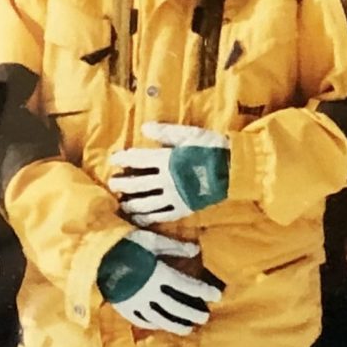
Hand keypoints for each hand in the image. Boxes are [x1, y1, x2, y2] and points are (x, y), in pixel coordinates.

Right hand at [95, 230, 224, 334]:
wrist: (95, 256)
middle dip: (193, 313)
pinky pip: (143, 320)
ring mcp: (137, 303)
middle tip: (205, 317)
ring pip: (161, 319)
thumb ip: (174, 247)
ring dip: (177, 324)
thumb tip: (196, 251)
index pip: (187, 286)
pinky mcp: (125, 308)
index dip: (203, 291)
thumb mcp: (152, 240)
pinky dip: (155, 324)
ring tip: (189, 329)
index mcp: (159, 274)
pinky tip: (162, 325)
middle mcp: (150, 292)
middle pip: (177, 307)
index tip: (217, 295)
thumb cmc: (125, 243)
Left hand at [106, 122, 231, 226]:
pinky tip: (139, 219)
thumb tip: (143, 128)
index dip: (123, 159)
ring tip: (123, 203)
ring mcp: (173, 196)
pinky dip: (147, 217)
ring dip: (131, 203)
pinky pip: (161, 216)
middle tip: (112, 184)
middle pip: (137, 183)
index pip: (138, 159)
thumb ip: (166, 132)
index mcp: (167, 159)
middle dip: (122, 184)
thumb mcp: (190, 134)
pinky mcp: (182, 208)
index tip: (114, 160)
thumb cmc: (212, 148)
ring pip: (145, 202)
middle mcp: (166, 180)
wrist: (233, 171)